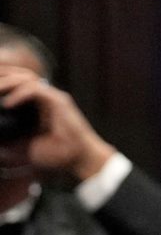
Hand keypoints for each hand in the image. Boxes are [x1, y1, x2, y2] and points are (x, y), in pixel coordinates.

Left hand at [0, 64, 115, 180]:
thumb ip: (7, 140)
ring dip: (8, 81)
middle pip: (21, 75)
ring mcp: (53, 98)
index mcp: (37, 105)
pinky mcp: (60, 101)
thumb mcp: (23, 147)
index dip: (1, 80)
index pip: (17, 83)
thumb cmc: (57, 155)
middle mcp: (46, 97)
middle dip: (2, 74)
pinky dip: (20, 94)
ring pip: (27, 78)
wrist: (79, 160)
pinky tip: (7, 104)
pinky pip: (37, 90)